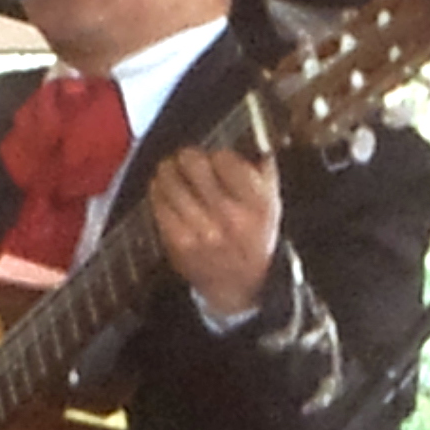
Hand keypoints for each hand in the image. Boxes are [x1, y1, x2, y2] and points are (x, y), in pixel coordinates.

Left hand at [149, 145, 279, 317]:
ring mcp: (201, 230)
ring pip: (171, 181)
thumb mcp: (272, 206)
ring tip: (169, 170)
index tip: (215, 160)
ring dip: (167, 170)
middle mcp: (229, 216)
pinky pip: (159, 205)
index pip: (225, 160)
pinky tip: (161, 189)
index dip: (216, 155)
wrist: (240, 288)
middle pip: (194, 164)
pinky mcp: (179, 243)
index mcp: (256, 204)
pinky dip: (157, 192)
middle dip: (187, 157)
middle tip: (186, 159)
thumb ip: (264, 172)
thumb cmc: (254, 240)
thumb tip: (253, 141)